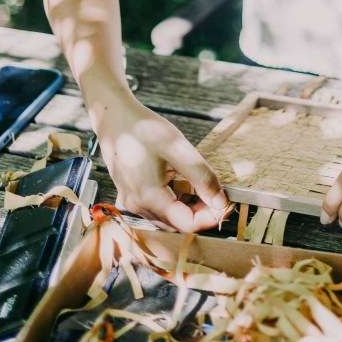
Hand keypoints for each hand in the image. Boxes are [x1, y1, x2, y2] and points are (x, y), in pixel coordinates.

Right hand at [95, 93, 228, 232]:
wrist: (114, 117)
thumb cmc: (144, 129)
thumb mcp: (178, 148)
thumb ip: (201, 176)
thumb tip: (221, 201)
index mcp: (149, 198)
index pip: (188, 224)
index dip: (211, 216)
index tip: (227, 201)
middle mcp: (138, 206)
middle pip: (178, 223)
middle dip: (202, 212)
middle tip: (219, 192)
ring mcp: (132, 202)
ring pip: (168, 217)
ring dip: (189, 207)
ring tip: (204, 186)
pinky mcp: (130, 195)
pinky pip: (157, 208)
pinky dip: (175, 201)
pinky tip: (183, 183)